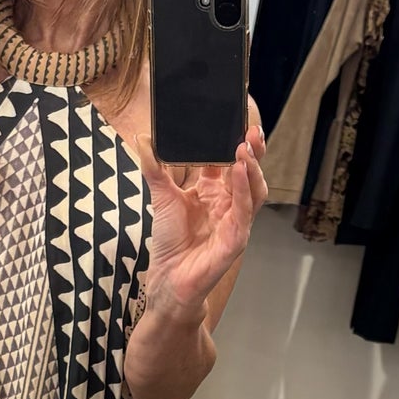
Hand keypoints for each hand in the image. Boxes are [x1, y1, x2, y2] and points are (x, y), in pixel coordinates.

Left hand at [141, 102, 267, 320]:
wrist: (168, 279)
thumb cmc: (171, 242)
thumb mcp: (161, 197)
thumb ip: (154, 168)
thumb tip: (144, 138)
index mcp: (215, 192)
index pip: (229, 161)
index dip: (233, 141)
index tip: (234, 119)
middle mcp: (229, 203)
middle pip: (249, 171)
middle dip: (252, 150)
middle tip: (250, 129)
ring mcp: (236, 221)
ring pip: (254, 190)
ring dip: (252, 168)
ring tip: (244, 147)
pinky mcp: (236, 239)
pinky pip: (244, 212)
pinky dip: (243, 191)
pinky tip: (239, 171)